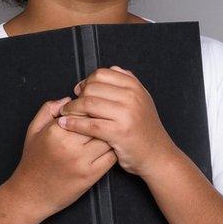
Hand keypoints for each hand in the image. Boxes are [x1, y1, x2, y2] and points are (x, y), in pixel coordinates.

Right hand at [7, 97, 118, 220]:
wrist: (31, 194)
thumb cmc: (32, 162)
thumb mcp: (33, 130)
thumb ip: (48, 110)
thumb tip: (67, 99)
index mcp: (55, 131)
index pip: (82, 110)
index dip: (88, 108)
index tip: (88, 110)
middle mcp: (69, 145)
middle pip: (97, 123)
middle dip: (101, 119)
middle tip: (102, 119)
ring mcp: (81, 161)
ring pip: (107, 138)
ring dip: (109, 134)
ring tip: (105, 134)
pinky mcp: (91, 175)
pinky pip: (110, 157)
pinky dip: (111, 151)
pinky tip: (105, 149)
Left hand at [57, 66, 178, 177]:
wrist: (158, 155)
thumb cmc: (145, 128)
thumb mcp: (142, 99)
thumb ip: (128, 82)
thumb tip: (112, 68)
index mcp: (134, 87)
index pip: (101, 74)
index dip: (86, 82)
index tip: (79, 91)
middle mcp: (131, 97)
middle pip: (92, 88)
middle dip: (77, 96)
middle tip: (71, 105)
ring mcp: (126, 114)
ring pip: (88, 104)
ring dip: (71, 108)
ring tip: (65, 114)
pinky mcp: (118, 132)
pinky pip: (89, 124)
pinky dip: (73, 123)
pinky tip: (65, 124)